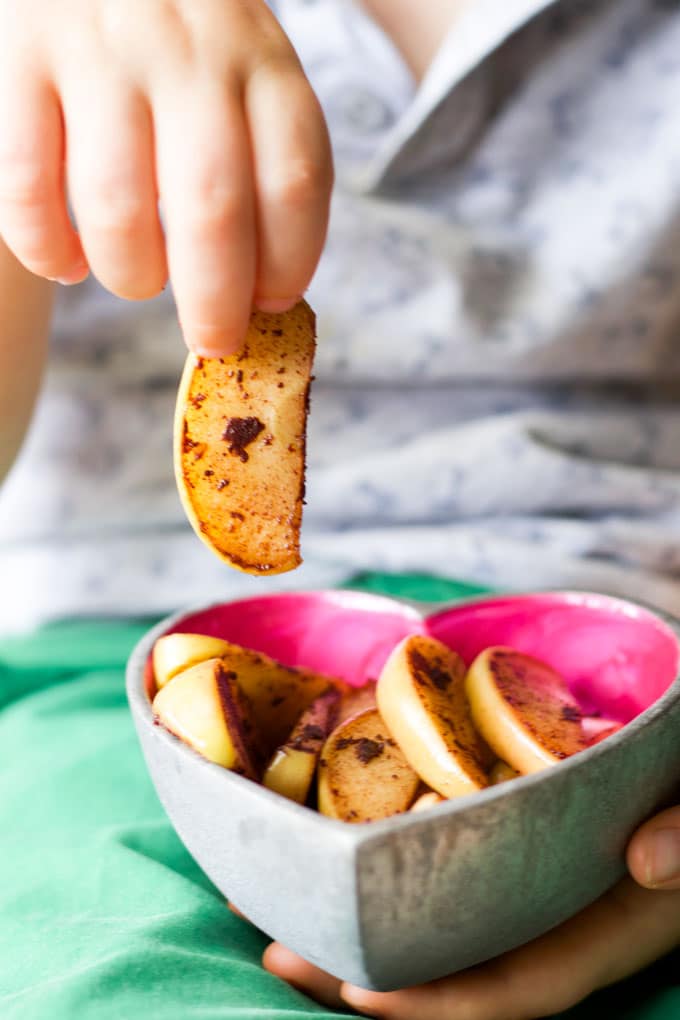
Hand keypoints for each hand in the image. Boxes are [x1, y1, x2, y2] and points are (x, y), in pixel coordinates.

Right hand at [0, 0, 332, 354]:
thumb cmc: (178, 47)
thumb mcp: (243, 74)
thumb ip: (260, 162)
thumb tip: (261, 295)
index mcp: (260, 59)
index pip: (296, 180)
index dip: (290, 263)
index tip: (274, 304)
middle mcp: (186, 50)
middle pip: (213, 209)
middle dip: (215, 303)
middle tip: (213, 342)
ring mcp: (98, 51)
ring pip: (118, 208)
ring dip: (132, 274)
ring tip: (136, 280)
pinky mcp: (19, 58)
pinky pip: (26, 187)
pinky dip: (48, 248)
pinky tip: (66, 262)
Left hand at [262, 806, 679, 1018]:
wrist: (676, 779)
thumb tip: (644, 861)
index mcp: (598, 933)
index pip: (513, 989)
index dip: (439, 1002)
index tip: (362, 995)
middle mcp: (548, 923)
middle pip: (449, 969)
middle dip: (362, 975)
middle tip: (277, 952)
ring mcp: (520, 891)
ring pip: (432, 928)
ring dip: (355, 925)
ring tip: (274, 906)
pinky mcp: (502, 851)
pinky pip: (437, 876)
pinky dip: (382, 874)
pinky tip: (328, 854)